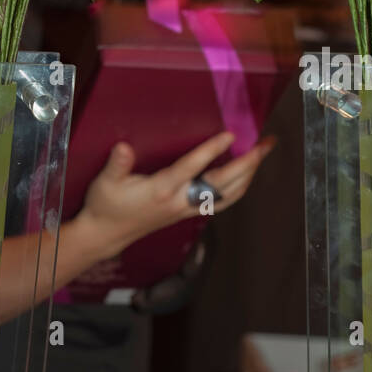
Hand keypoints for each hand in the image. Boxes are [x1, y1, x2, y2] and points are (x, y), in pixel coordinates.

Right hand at [74, 132, 275, 261]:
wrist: (106, 235)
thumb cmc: (106, 205)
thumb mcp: (105, 182)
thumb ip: (117, 164)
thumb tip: (124, 147)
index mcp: (161, 190)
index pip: (191, 168)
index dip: (211, 151)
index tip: (230, 135)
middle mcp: (180, 201)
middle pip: (222, 183)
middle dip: (247, 163)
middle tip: (266, 144)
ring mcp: (186, 209)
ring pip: (228, 195)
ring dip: (249, 175)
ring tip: (262, 154)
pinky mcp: (188, 212)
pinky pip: (221, 202)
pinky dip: (239, 188)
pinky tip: (246, 175)